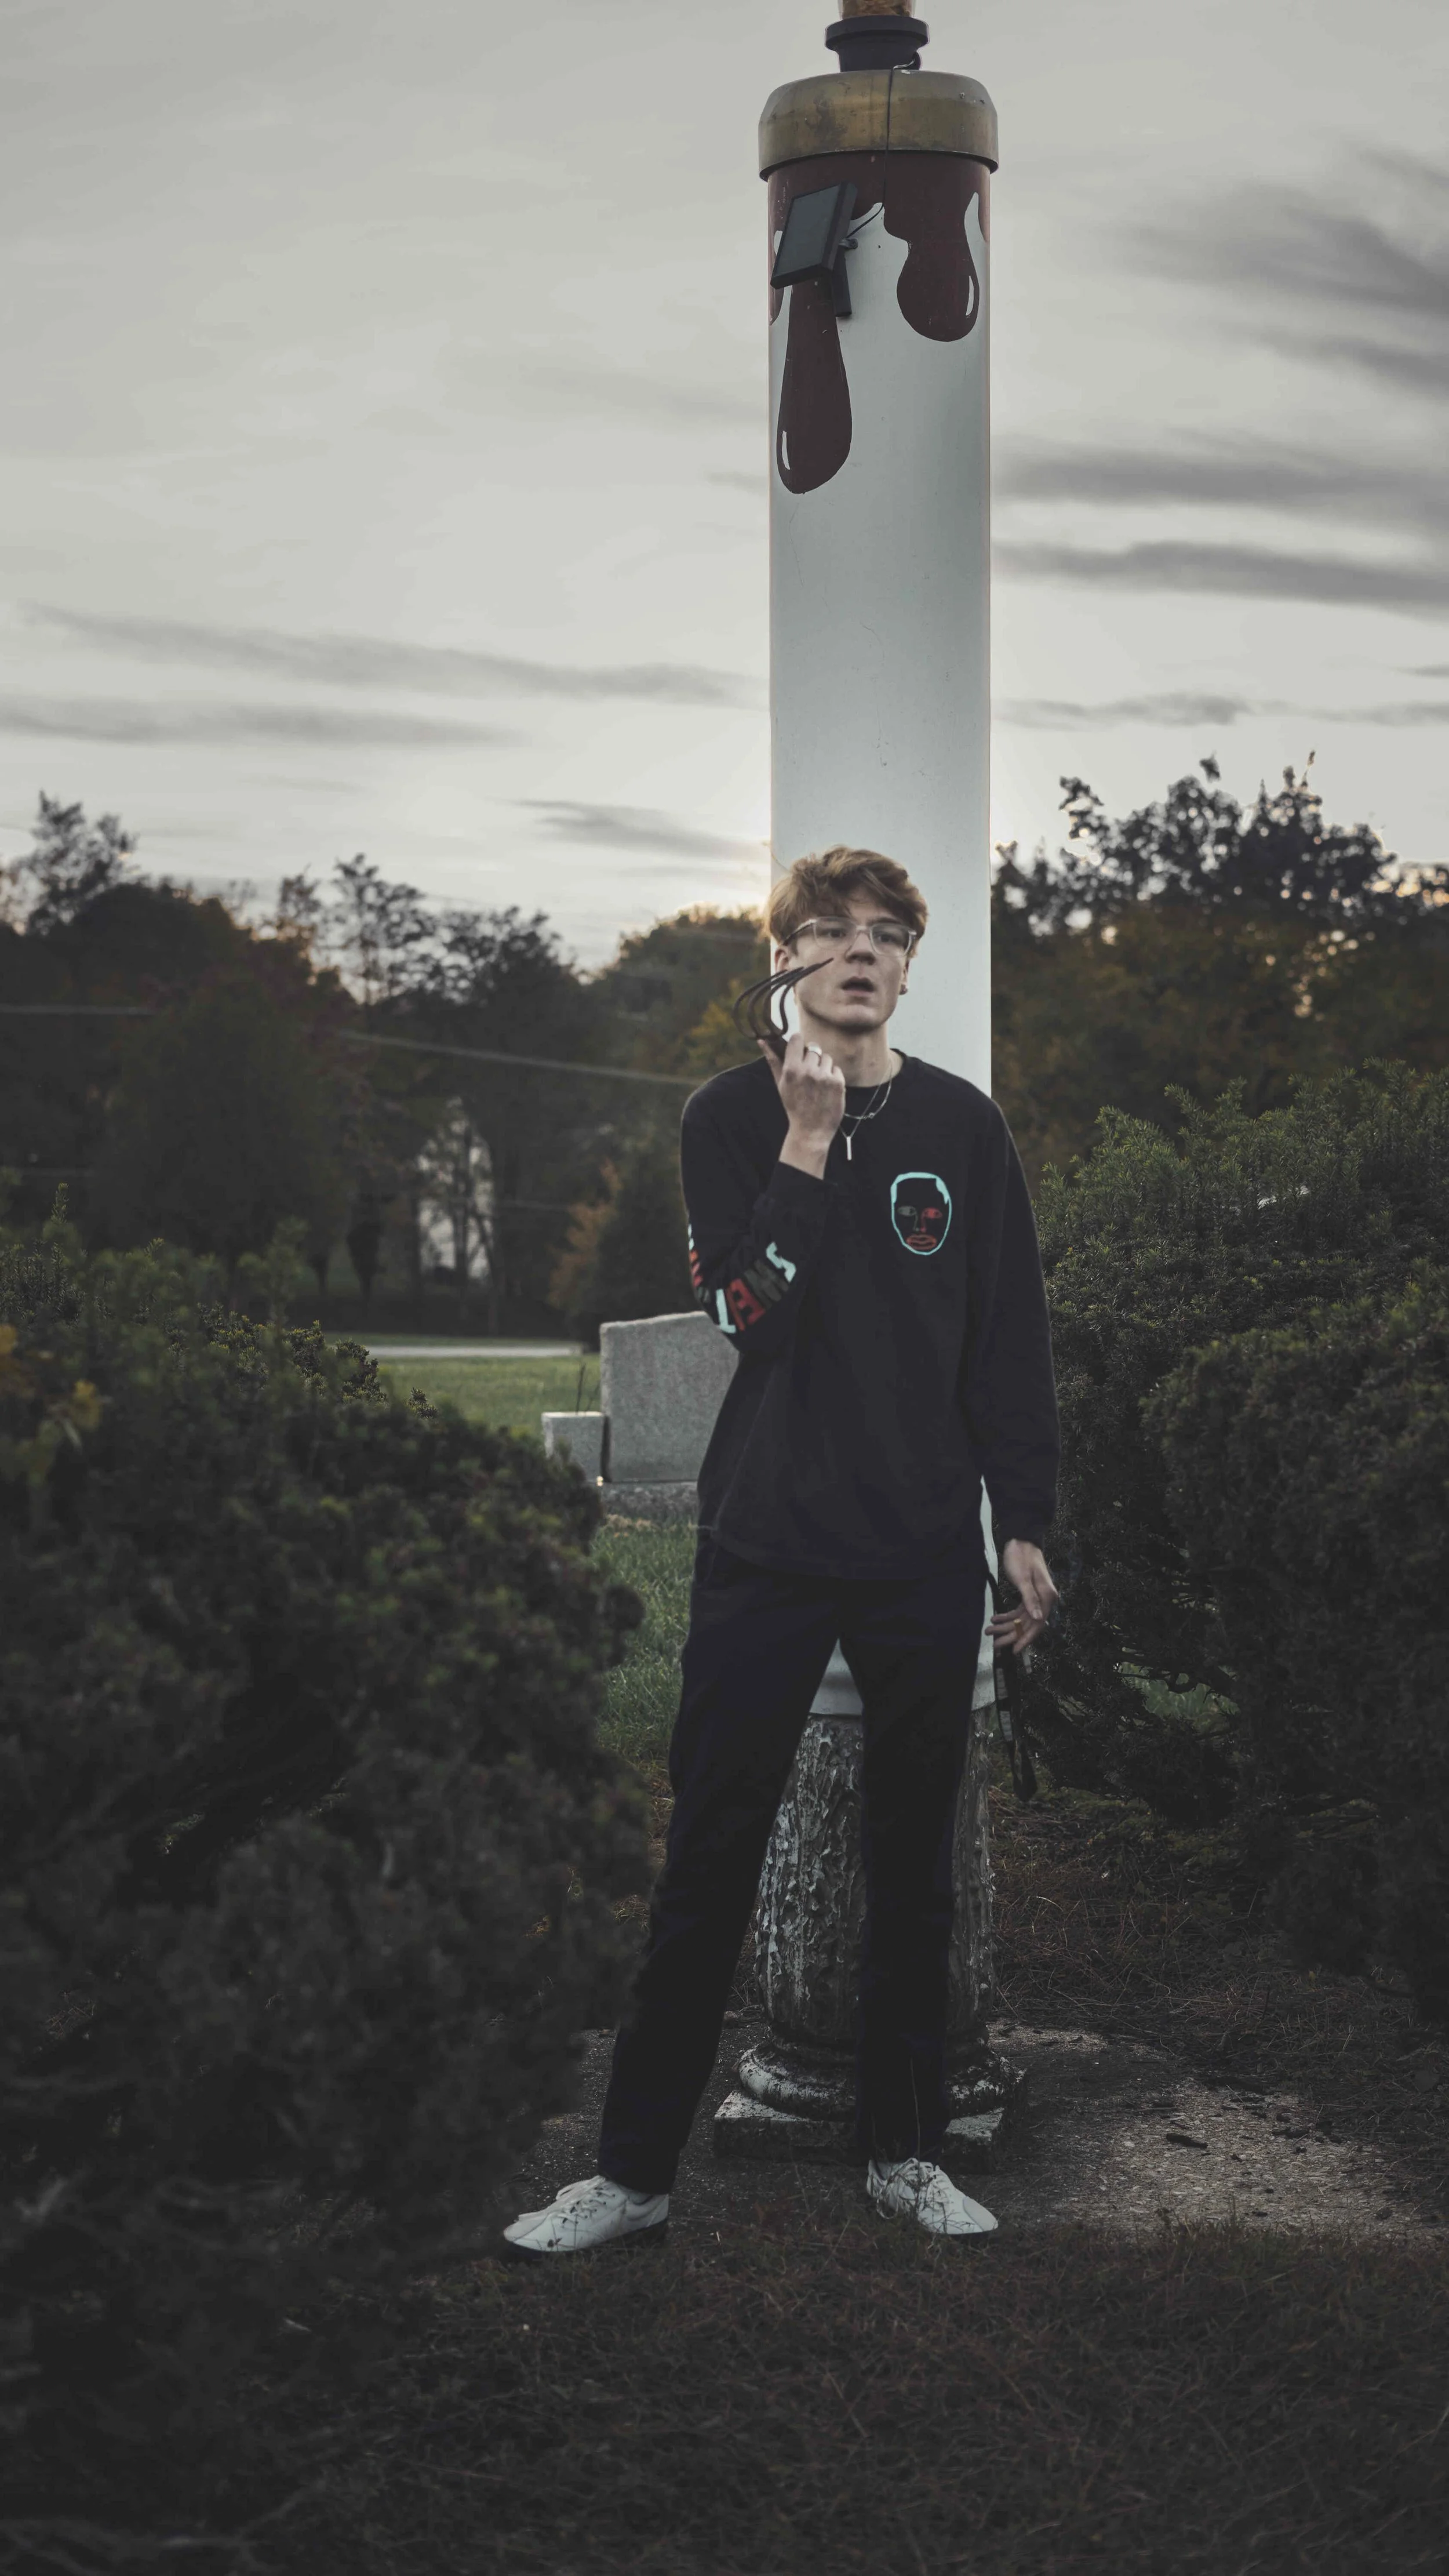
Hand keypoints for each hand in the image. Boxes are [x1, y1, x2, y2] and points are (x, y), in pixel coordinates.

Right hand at [765, 1031, 844, 1174]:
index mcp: (791, 1069)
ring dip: (823, 1067)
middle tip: (809, 1077)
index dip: (799, 1043)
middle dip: (812, 1059)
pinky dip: (833, 1077)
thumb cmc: (794, 1107)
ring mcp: (824, 1076)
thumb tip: (762, 1040)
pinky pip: (836, 1069)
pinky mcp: (838, 1083)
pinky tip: (826, 1090)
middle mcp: (808, 1070)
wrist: (811, 1131)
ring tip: (818, 1084)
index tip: (799, 1051)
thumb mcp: (780, 1084)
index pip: (797, 1038)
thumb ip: (773, 1060)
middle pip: (814, 1049)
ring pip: (827, 1058)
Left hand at [988, 1539, 1059, 1655]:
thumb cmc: (1021, 1557)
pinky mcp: (1028, 1594)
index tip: (1014, 1650)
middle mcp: (1044, 1600)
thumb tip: (1037, 1619)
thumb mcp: (1023, 1579)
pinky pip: (1018, 1610)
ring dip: (1006, 1626)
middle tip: (994, 1643)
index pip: (1037, 1624)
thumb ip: (1030, 1599)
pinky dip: (1007, 1615)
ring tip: (989, 1631)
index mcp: (1046, 1597)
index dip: (1026, 1639)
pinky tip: (995, 1619)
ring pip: (1021, 1618)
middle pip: (1027, 1624)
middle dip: (1010, 1634)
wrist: (1021, 1540)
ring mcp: (1036, 1597)